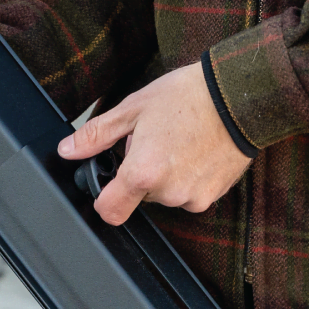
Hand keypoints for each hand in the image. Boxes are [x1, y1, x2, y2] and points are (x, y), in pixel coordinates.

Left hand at [57, 61, 252, 225]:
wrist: (239, 97)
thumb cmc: (189, 96)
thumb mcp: (134, 109)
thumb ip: (97, 135)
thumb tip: (68, 150)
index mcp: (143, 172)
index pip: (110, 212)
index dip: (105, 198)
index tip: (109, 183)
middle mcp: (168, 192)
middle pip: (139, 198)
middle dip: (141, 174)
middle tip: (155, 143)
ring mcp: (193, 197)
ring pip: (165, 195)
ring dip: (166, 177)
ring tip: (179, 143)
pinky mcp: (213, 197)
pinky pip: (188, 195)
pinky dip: (188, 179)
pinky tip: (196, 152)